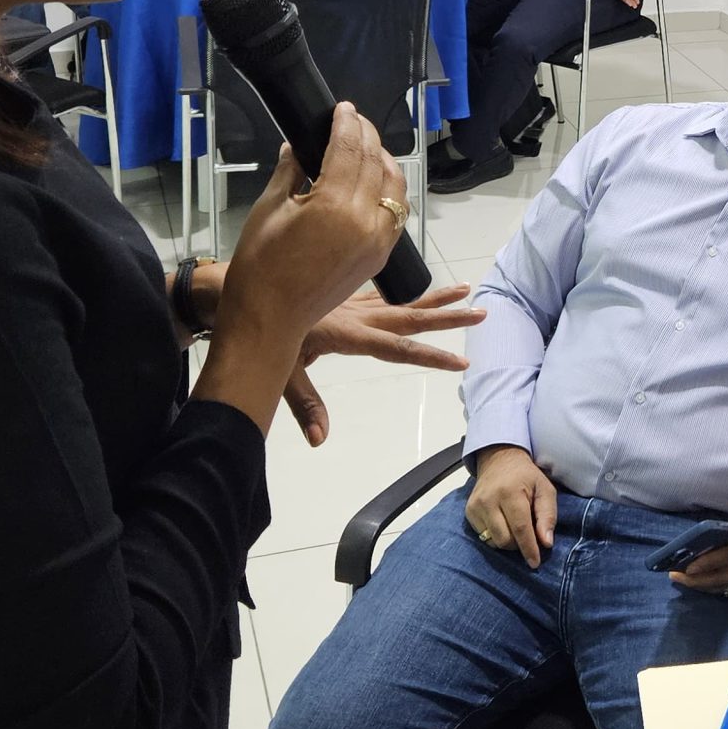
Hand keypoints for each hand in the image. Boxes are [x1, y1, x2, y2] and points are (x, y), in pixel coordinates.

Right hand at [209, 107, 398, 388]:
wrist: (271, 318)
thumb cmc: (259, 264)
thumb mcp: (269, 209)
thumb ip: (290, 172)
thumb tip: (296, 146)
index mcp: (334, 206)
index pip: (349, 150)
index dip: (347, 124)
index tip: (343, 108)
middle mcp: (365, 220)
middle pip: (374, 163)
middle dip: (366, 136)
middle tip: (354, 120)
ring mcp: (378, 240)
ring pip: (394, 187)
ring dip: (384, 161)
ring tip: (367, 147)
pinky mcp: (380, 256)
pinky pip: (395, 214)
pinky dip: (390, 191)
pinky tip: (375, 181)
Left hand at [277, 283, 483, 446]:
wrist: (245, 292)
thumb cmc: (261, 333)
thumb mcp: (281, 371)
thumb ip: (304, 404)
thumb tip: (319, 440)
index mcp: (349, 334)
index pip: (399, 348)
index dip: (431, 356)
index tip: (462, 362)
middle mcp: (358, 317)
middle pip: (412, 317)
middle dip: (449, 318)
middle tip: (483, 312)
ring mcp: (352, 306)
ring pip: (401, 302)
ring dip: (435, 299)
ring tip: (466, 288)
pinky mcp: (342, 300)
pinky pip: (380, 297)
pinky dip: (402, 297)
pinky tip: (410, 298)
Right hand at [465, 445, 557, 567]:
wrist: (499, 459)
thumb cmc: (526, 476)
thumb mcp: (545, 490)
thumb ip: (548, 516)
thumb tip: (546, 542)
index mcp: (511, 492)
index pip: (520, 528)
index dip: (528, 548)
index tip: (535, 563)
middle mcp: (489, 500)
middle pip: (504, 539)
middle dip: (519, 545)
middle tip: (529, 536)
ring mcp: (476, 506)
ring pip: (493, 541)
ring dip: (508, 542)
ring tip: (516, 528)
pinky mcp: (469, 512)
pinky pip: (484, 536)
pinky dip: (496, 536)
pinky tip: (503, 523)